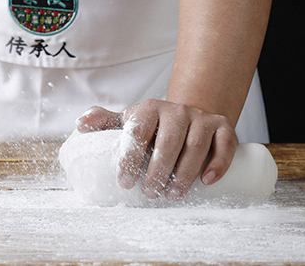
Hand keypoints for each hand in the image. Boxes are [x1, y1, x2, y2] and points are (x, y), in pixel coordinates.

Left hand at [76, 100, 237, 200]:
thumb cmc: (155, 126)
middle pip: (169, 141)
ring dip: (185, 174)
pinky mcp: (223, 127)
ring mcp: (202, 118)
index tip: (125, 182)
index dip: (130, 157)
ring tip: (172, 195)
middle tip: (149, 193)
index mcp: (150, 109)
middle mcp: (177, 110)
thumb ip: (106, 123)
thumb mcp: (130, 122)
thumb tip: (80, 124)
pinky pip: (225, 143)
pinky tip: (207, 181)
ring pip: (196, 145)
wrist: (191, 115)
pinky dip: (218, 163)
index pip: (138, 131)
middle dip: (158, 171)